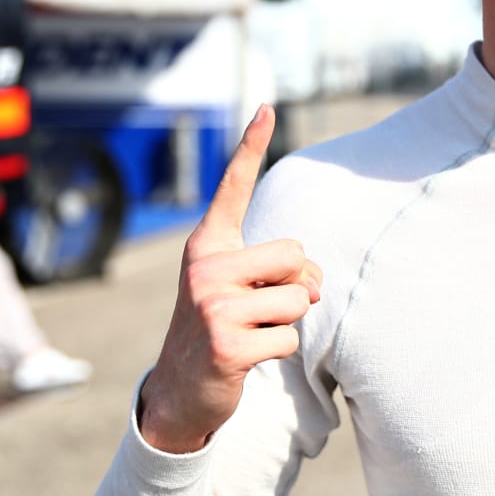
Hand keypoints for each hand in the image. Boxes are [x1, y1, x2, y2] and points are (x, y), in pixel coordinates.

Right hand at [138, 105, 322, 452]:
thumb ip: (282, 272)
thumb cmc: (223, 326)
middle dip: (294, 286)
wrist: (182, 388)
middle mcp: (205, 267)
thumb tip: (312, 286)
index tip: (266, 107)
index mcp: (208, 245)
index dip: (251, 146)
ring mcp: (212, 306)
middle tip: (260, 307)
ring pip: (298, 300)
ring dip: (287, 321)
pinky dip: (279, 350)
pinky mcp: (226, 344)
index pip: (233, 188)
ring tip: (252, 331)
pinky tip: (247, 356)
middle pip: (295, 256)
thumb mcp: (244, 289)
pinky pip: (289, 337)